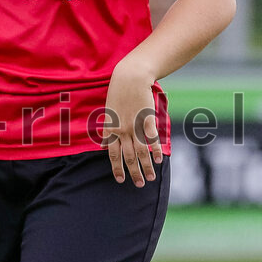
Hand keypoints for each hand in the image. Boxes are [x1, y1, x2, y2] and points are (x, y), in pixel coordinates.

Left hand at [101, 59, 162, 187]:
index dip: (116, 167)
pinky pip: (151, 139)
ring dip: (146, 166)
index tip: (120, 179)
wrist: (130, 77)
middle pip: (127, 156)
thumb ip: (108, 129)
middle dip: (133, 172)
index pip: (112, 153)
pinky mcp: (146, 119)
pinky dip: (155, 150)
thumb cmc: (118, 92)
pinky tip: (159, 160)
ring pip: (140, 151)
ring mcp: (134, 125)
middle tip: (138, 184)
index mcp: (110, 127)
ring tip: (150, 178)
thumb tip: (103, 144)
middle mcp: (121, 129)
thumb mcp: (108, 111)